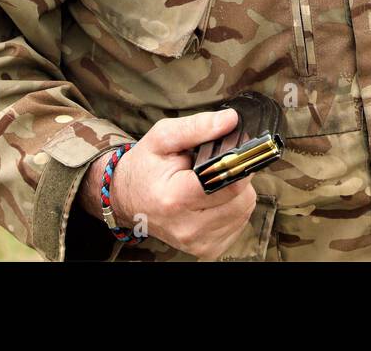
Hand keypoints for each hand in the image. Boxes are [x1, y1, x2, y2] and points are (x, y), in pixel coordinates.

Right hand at [82, 108, 258, 258]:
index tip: (237, 151)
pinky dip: (233, 209)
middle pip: (241, 199)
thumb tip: (230, 120)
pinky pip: (239, 225)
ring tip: (213, 182)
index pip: (226, 183)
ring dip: (237, 193)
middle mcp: (187, 226)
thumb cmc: (145, 166)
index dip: (238, 164)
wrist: (126, 199)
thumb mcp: (163, 136)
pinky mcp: (207, 250)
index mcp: (175, 198)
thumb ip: (197, 127)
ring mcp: (197, 242)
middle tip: (218, 166)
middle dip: (238, 176)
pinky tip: (213, 199)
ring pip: (244, 212)